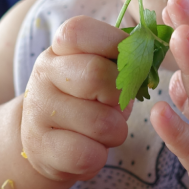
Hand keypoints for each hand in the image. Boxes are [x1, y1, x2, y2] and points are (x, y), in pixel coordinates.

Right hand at [21, 16, 131, 181]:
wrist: (43, 142)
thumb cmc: (83, 102)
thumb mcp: (95, 73)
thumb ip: (119, 61)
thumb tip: (151, 57)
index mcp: (57, 51)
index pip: (79, 31)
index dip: (114, 44)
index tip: (128, 63)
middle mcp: (42, 75)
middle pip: (96, 74)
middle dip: (120, 95)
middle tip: (117, 104)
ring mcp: (38, 111)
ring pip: (101, 122)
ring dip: (115, 131)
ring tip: (102, 130)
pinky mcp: (40, 148)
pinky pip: (88, 154)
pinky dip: (99, 156)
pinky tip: (89, 150)